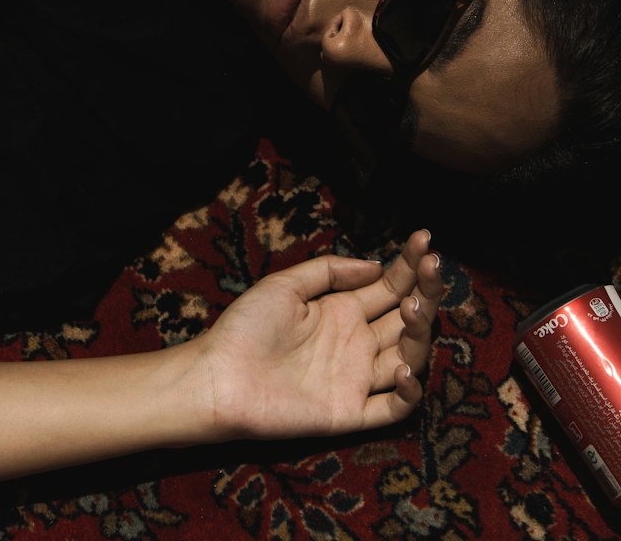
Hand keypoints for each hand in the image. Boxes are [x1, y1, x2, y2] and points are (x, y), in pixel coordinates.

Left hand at [189, 229, 441, 440]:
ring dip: (421, 333)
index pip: (390, 285)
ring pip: (409, 356)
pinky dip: (407, 392)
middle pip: (407, 316)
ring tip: (413, 308)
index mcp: (343, 310)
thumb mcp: (286, 285)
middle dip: (426, 290)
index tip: (424, 239)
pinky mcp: (351, 413)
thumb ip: (330, 271)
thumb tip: (376, 264)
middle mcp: (357, 342)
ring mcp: (357, 378)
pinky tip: (403, 367)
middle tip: (433, 266)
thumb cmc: (246, 327)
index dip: (410, 264)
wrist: (220, 376)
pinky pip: (393, 409)